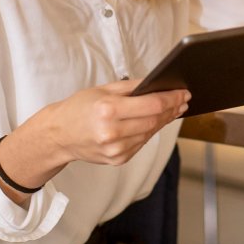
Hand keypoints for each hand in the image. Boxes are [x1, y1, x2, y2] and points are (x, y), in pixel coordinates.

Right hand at [38, 79, 189, 166]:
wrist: (59, 135)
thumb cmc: (79, 109)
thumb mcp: (103, 89)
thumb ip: (132, 87)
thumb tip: (158, 84)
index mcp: (108, 110)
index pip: (151, 105)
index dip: (172, 99)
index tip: (184, 93)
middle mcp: (112, 132)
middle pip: (154, 121)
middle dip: (172, 110)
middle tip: (183, 101)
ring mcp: (115, 149)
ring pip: (150, 133)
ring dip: (164, 121)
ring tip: (174, 110)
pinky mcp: (117, 159)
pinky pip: (141, 143)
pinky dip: (150, 132)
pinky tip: (156, 122)